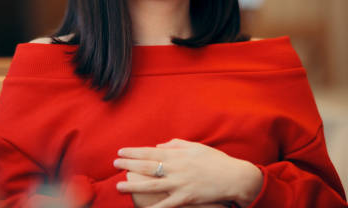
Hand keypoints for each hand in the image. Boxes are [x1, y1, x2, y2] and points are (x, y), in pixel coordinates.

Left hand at [114, 139, 261, 207]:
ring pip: (151, 185)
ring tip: (118, 186)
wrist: (233, 177)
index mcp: (177, 155)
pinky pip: (166, 204)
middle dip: (128, 165)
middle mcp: (176, 168)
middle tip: (114, 164)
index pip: (149, 152)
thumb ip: (175, 145)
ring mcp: (179, 184)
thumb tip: (158, 147)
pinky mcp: (186, 198)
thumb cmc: (214, 160)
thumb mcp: (195, 147)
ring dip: (133, 185)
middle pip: (147, 166)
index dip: (133, 152)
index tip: (120, 151)